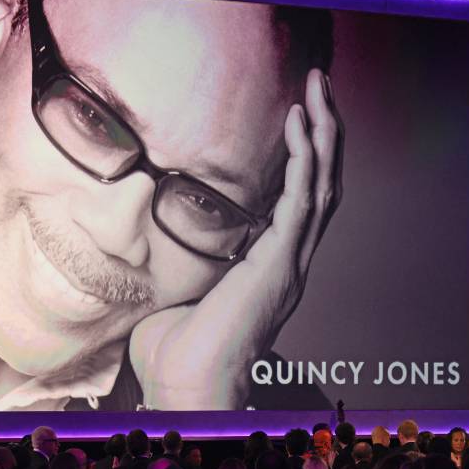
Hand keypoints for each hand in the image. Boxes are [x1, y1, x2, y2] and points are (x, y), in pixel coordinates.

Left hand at [129, 68, 342, 409]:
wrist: (183, 384)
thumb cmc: (174, 349)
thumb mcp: (178, 289)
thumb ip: (178, 260)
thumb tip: (144, 237)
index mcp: (269, 266)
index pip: (300, 200)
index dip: (305, 155)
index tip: (298, 113)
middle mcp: (289, 260)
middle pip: (322, 183)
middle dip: (323, 131)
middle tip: (318, 84)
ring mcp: (290, 261)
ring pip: (323, 184)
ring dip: (324, 132)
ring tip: (319, 87)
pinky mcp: (280, 262)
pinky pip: (303, 199)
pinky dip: (306, 158)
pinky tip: (302, 122)